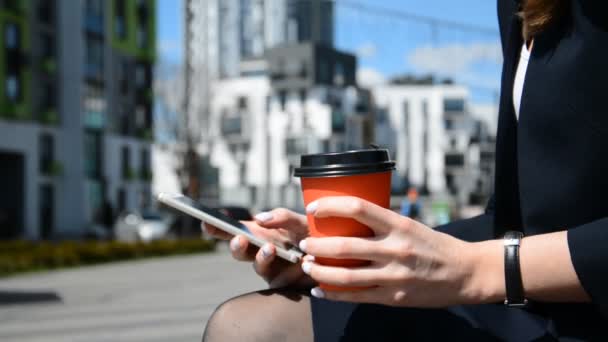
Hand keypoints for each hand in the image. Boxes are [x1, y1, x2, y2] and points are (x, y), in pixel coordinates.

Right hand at [203, 208, 314, 288]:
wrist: (336, 257)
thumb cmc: (315, 236)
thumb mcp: (302, 221)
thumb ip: (283, 216)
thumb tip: (260, 218)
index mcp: (261, 233)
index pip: (235, 229)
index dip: (217, 227)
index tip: (205, 221)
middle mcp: (261, 251)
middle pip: (239, 250)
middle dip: (236, 245)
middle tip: (239, 239)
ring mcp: (271, 269)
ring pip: (258, 265)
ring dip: (262, 257)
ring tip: (271, 248)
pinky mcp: (284, 284)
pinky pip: (281, 280)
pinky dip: (291, 271)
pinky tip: (301, 264)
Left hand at [299, 196, 499, 306]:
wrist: (465, 273)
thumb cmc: (434, 245)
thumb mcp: (410, 225)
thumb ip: (382, 224)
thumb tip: (347, 220)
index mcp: (398, 224)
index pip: (358, 208)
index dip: (330, 206)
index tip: (312, 208)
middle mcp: (395, 248)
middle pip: (344, 245)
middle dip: (317, 245)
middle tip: (304, 244)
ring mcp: (394, 275)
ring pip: (345, 275)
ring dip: (320, 271)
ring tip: (307, 266)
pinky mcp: (393, 296)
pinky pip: (356, 296)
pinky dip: (333, 294)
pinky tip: (320, 290)